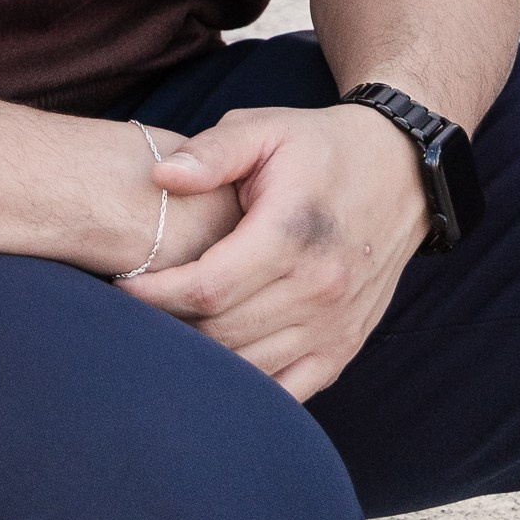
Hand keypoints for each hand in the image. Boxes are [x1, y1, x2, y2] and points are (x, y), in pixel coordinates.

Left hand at [119, 104, 428, 398]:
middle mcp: (319, 289)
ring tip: (164, 333)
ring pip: (252, 368)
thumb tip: (161, 176)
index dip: (156, 294)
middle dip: (169, 326)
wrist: (399, 173)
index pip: (208, 288)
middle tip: (132, 311)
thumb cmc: (317, 147)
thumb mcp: (264, 129)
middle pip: (224, 333)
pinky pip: (290, 390)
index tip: (120, 284)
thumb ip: (212, 152)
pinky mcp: (346, 348)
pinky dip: (249, 388)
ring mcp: (336, 326)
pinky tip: (215, 368)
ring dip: (203, 359)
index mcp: (291, 236)